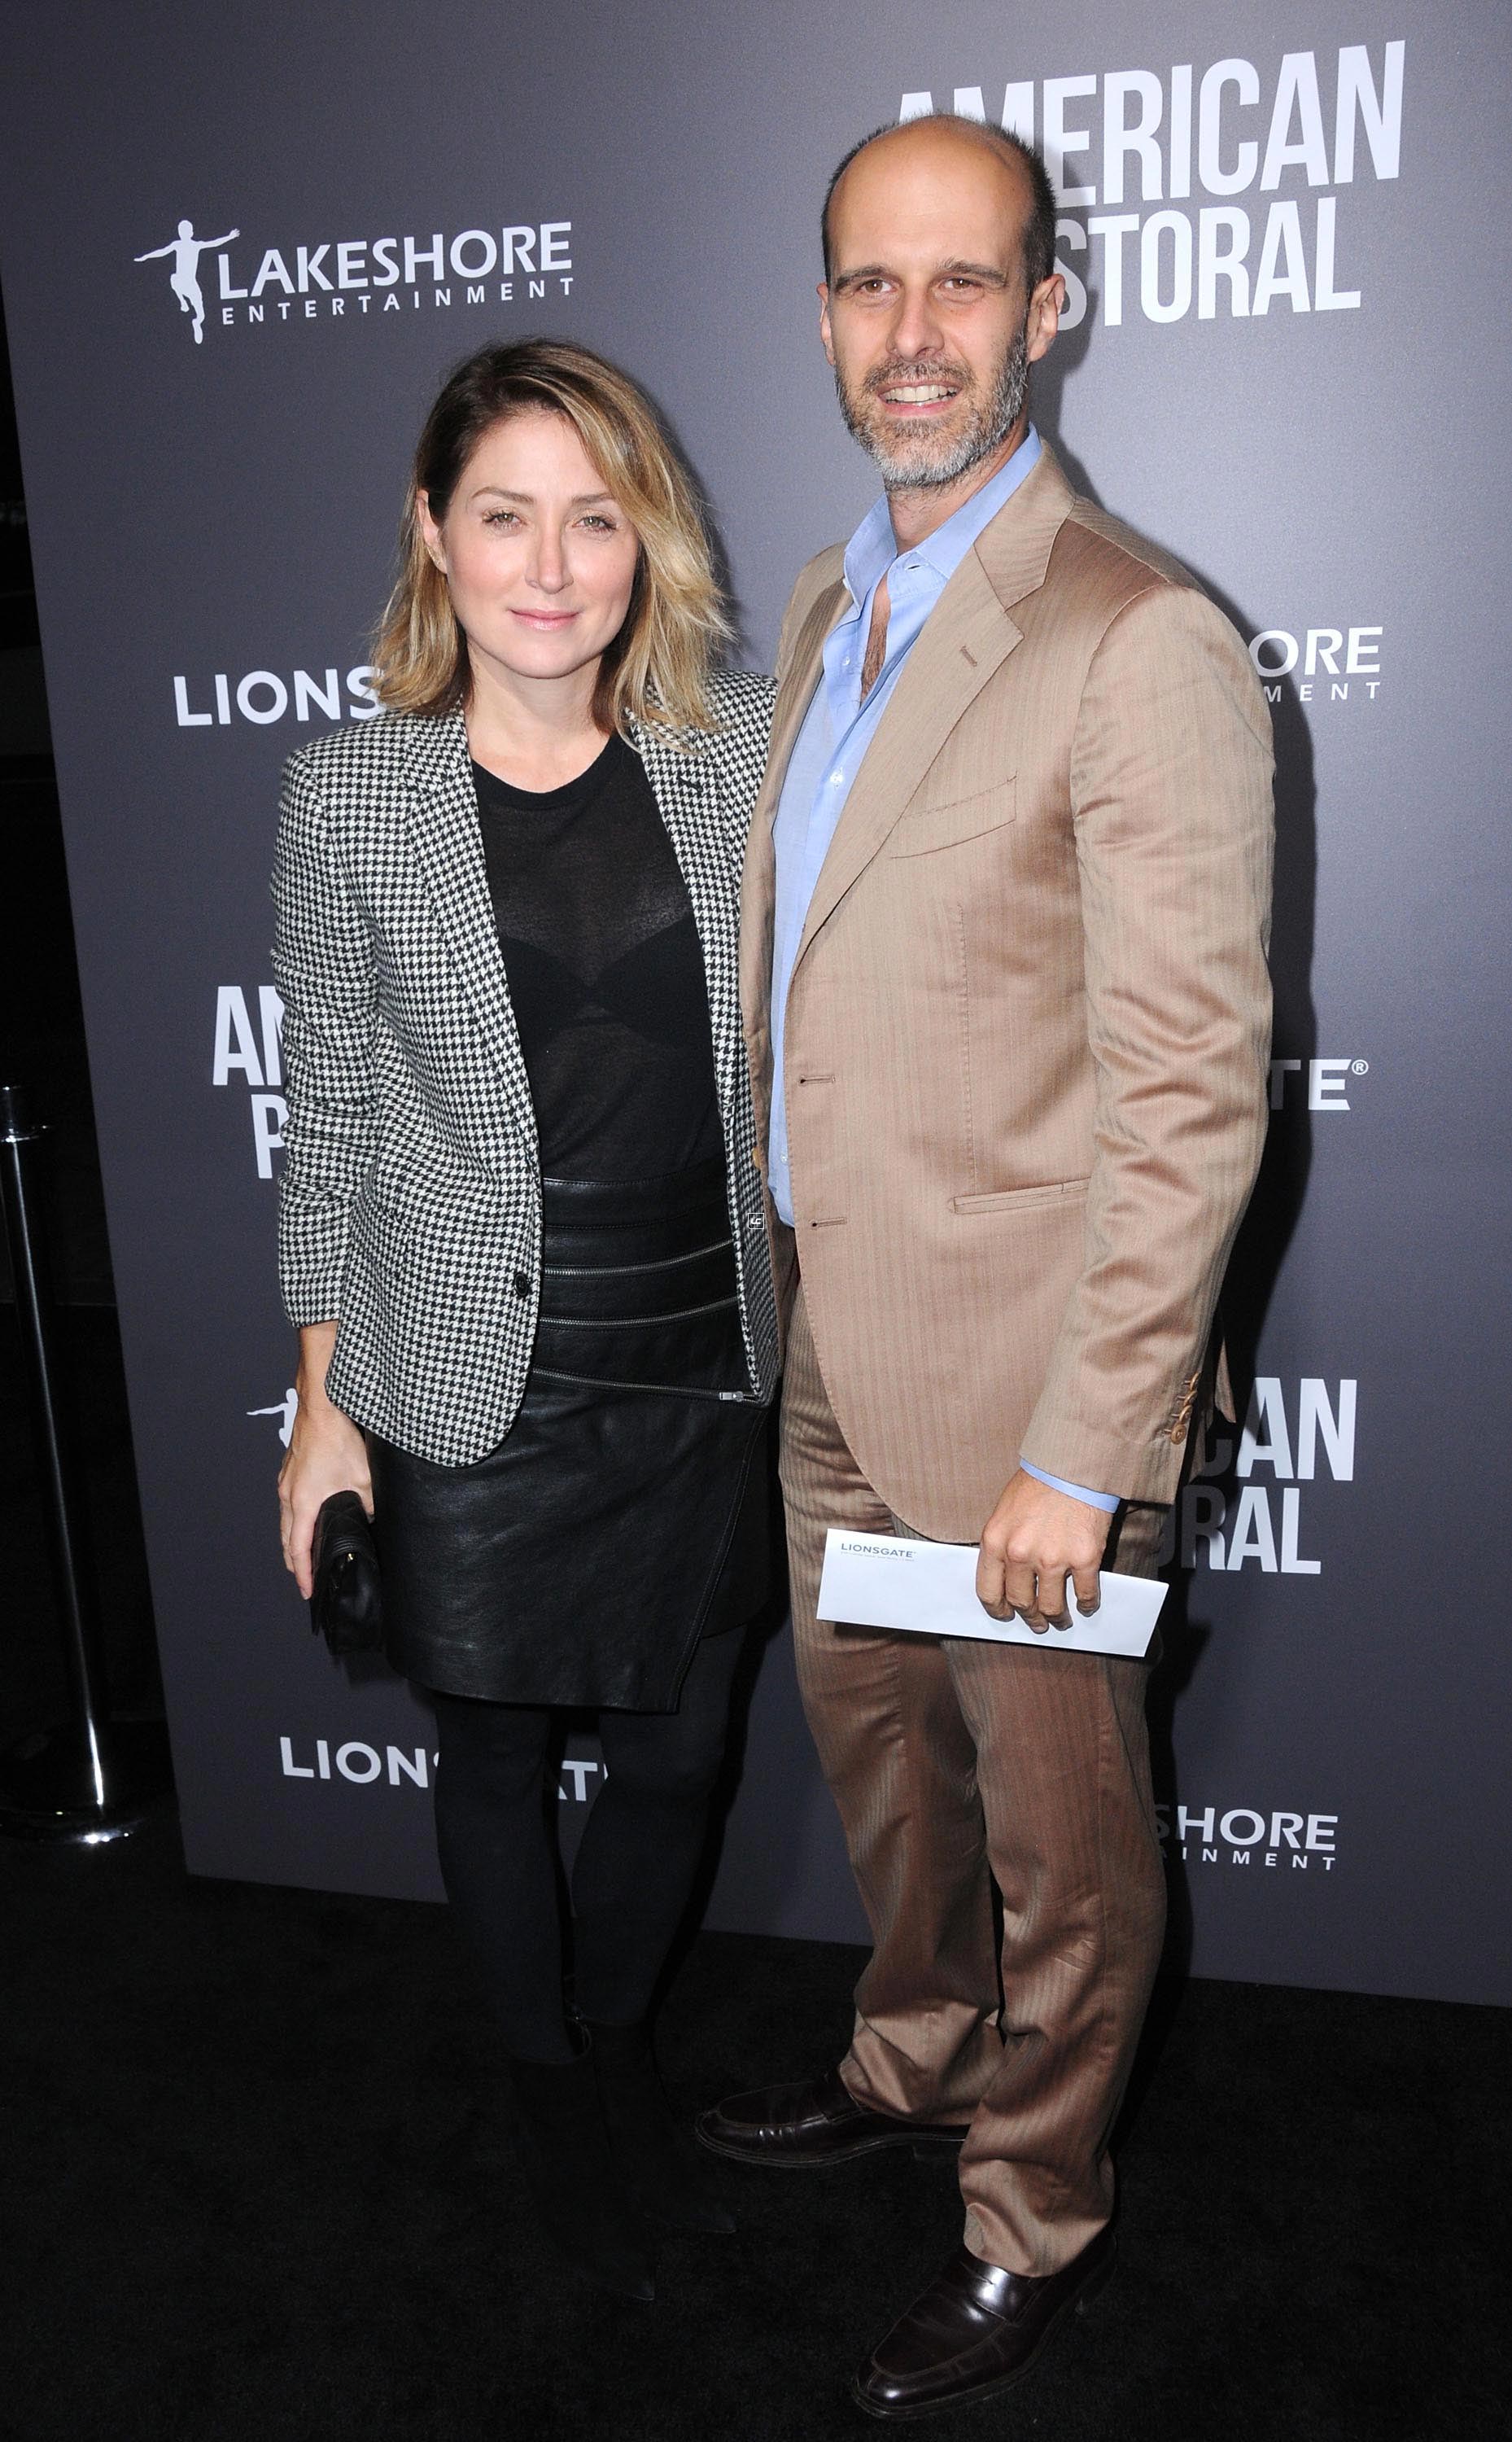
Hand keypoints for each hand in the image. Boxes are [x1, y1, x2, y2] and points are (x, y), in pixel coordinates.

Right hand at [277, 1331, 371, 1598]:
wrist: (322, 1404)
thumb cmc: (339, 1438)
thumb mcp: (365, 1478)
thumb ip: (370, 1505)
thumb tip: (377, 1522)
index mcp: (304, 1503)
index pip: (299, 1550)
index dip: (304, 1574)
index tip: (309, 1592)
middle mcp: (289, 1495)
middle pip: (287, 1540)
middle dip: (296, 1563)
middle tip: (308, 1581)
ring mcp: (287, 1481)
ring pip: (287, 1522)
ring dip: (295, 1542)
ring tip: (307, 1557)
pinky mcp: (290, 1470)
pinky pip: (289, 1505)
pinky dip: (295, 1522)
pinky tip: (308, 1521)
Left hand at [976, 1470, 1110, 1633]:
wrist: (1073, 1465)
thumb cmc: (1038, 1484)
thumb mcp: (1004, 1512)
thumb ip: (1003, 1544)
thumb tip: (1006, 1576)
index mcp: (995, 1542)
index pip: (988, 1591)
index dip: (998, 1609)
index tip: (1005, 1614)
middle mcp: (1020, 1554)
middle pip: (1021, 1602)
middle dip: (1029, 1617)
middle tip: (1037, 1622)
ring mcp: (1053, 1559)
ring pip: (1051, 1606)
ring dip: (1056, 1618)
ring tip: (1061, 1620)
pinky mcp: (1084, 1558)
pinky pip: (1085, 1594)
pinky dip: (1086, 1604)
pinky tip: (1085, 1604)